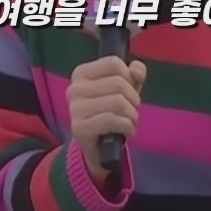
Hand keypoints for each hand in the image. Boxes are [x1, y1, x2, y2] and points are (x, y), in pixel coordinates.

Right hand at [67, 56, 145, 181]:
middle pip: (118, 83)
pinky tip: (126, 131)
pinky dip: (127, 126)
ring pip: (118, 102)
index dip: (129, 77)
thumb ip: (135, 73)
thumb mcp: (127, 87)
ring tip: (129, 121)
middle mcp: (74, 88)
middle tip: (130, 110)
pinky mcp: (79, 128)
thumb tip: (136, 71)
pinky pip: (113, 120)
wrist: (100, 147)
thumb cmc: (112, 111)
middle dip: (133, 99)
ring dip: (132, 115)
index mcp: (82, 73)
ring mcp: (75, 108)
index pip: (114, 63)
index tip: (128, 90)